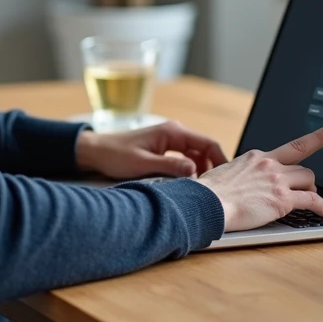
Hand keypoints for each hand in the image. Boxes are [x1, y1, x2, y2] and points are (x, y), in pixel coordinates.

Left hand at [75, 120, 228, 179]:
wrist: (95, 151)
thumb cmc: (115, 155)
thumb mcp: (143, 164)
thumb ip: (170, 167)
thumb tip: (195, 172)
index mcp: (173, 132)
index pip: (208, 143)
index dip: (221, 160)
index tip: (227, 179)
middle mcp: (175, 133)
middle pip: (205, 150)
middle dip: (212, 168)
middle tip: (216, 188)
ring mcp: (170, 140)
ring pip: (196, 156)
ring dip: (201, 171)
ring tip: (204, 189)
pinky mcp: (164, 149)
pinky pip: (185, 158)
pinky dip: (190, 170)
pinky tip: (189, 184)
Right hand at [196, 124, 322, 231]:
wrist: (206, 202)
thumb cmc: (209, 192)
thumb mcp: (225, 172)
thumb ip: (240, 173)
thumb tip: (239, 181)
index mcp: (256, 157)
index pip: (291, 147)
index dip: (316, 138)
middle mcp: (269, 164)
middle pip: (301, 166)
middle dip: (306, 178)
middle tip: (306, 188)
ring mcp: (276, 180)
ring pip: (308, 179)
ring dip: (313, 190)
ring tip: (315, 201)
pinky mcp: (282, 199)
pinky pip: (311, 200)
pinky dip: (322, 205)